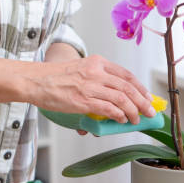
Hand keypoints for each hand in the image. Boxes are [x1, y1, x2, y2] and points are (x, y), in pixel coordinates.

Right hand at [25, 55, 155, 123]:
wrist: (34, 80)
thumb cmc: (53, 78)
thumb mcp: (79, 71)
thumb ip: (95, 82)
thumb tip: (107, 103)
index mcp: (97, 62)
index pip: (127, 75)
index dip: (141, 88)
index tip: (148, 98)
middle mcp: (96, 72)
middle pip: (129, 87)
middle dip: (143, 101)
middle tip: (150, 112)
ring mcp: (90, 86)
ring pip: (122, 98)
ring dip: (133, 111)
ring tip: (136, 119)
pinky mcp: (83, 100)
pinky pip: (108, 108)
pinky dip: (118, 115)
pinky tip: (121, 120)